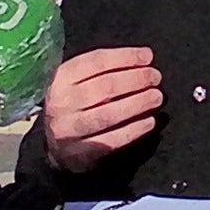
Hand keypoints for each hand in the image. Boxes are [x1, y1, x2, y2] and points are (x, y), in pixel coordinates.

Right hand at [42, 46, 163, 165]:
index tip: (147, 56)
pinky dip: (134, 129)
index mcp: (60, 79)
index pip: (96, 62)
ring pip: (109, 114)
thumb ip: (103, 68)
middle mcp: (62, 103)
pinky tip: (150, 122)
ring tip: (157, 97)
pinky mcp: (81, 154)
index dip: (125, 57)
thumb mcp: (76, 81)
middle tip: (155, 77)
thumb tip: (143, 57)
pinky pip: (112, 140)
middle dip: (136, 79)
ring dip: (138, 103)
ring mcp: (69, 130)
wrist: (52, 146)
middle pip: (105, 87)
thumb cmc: (74, 106)